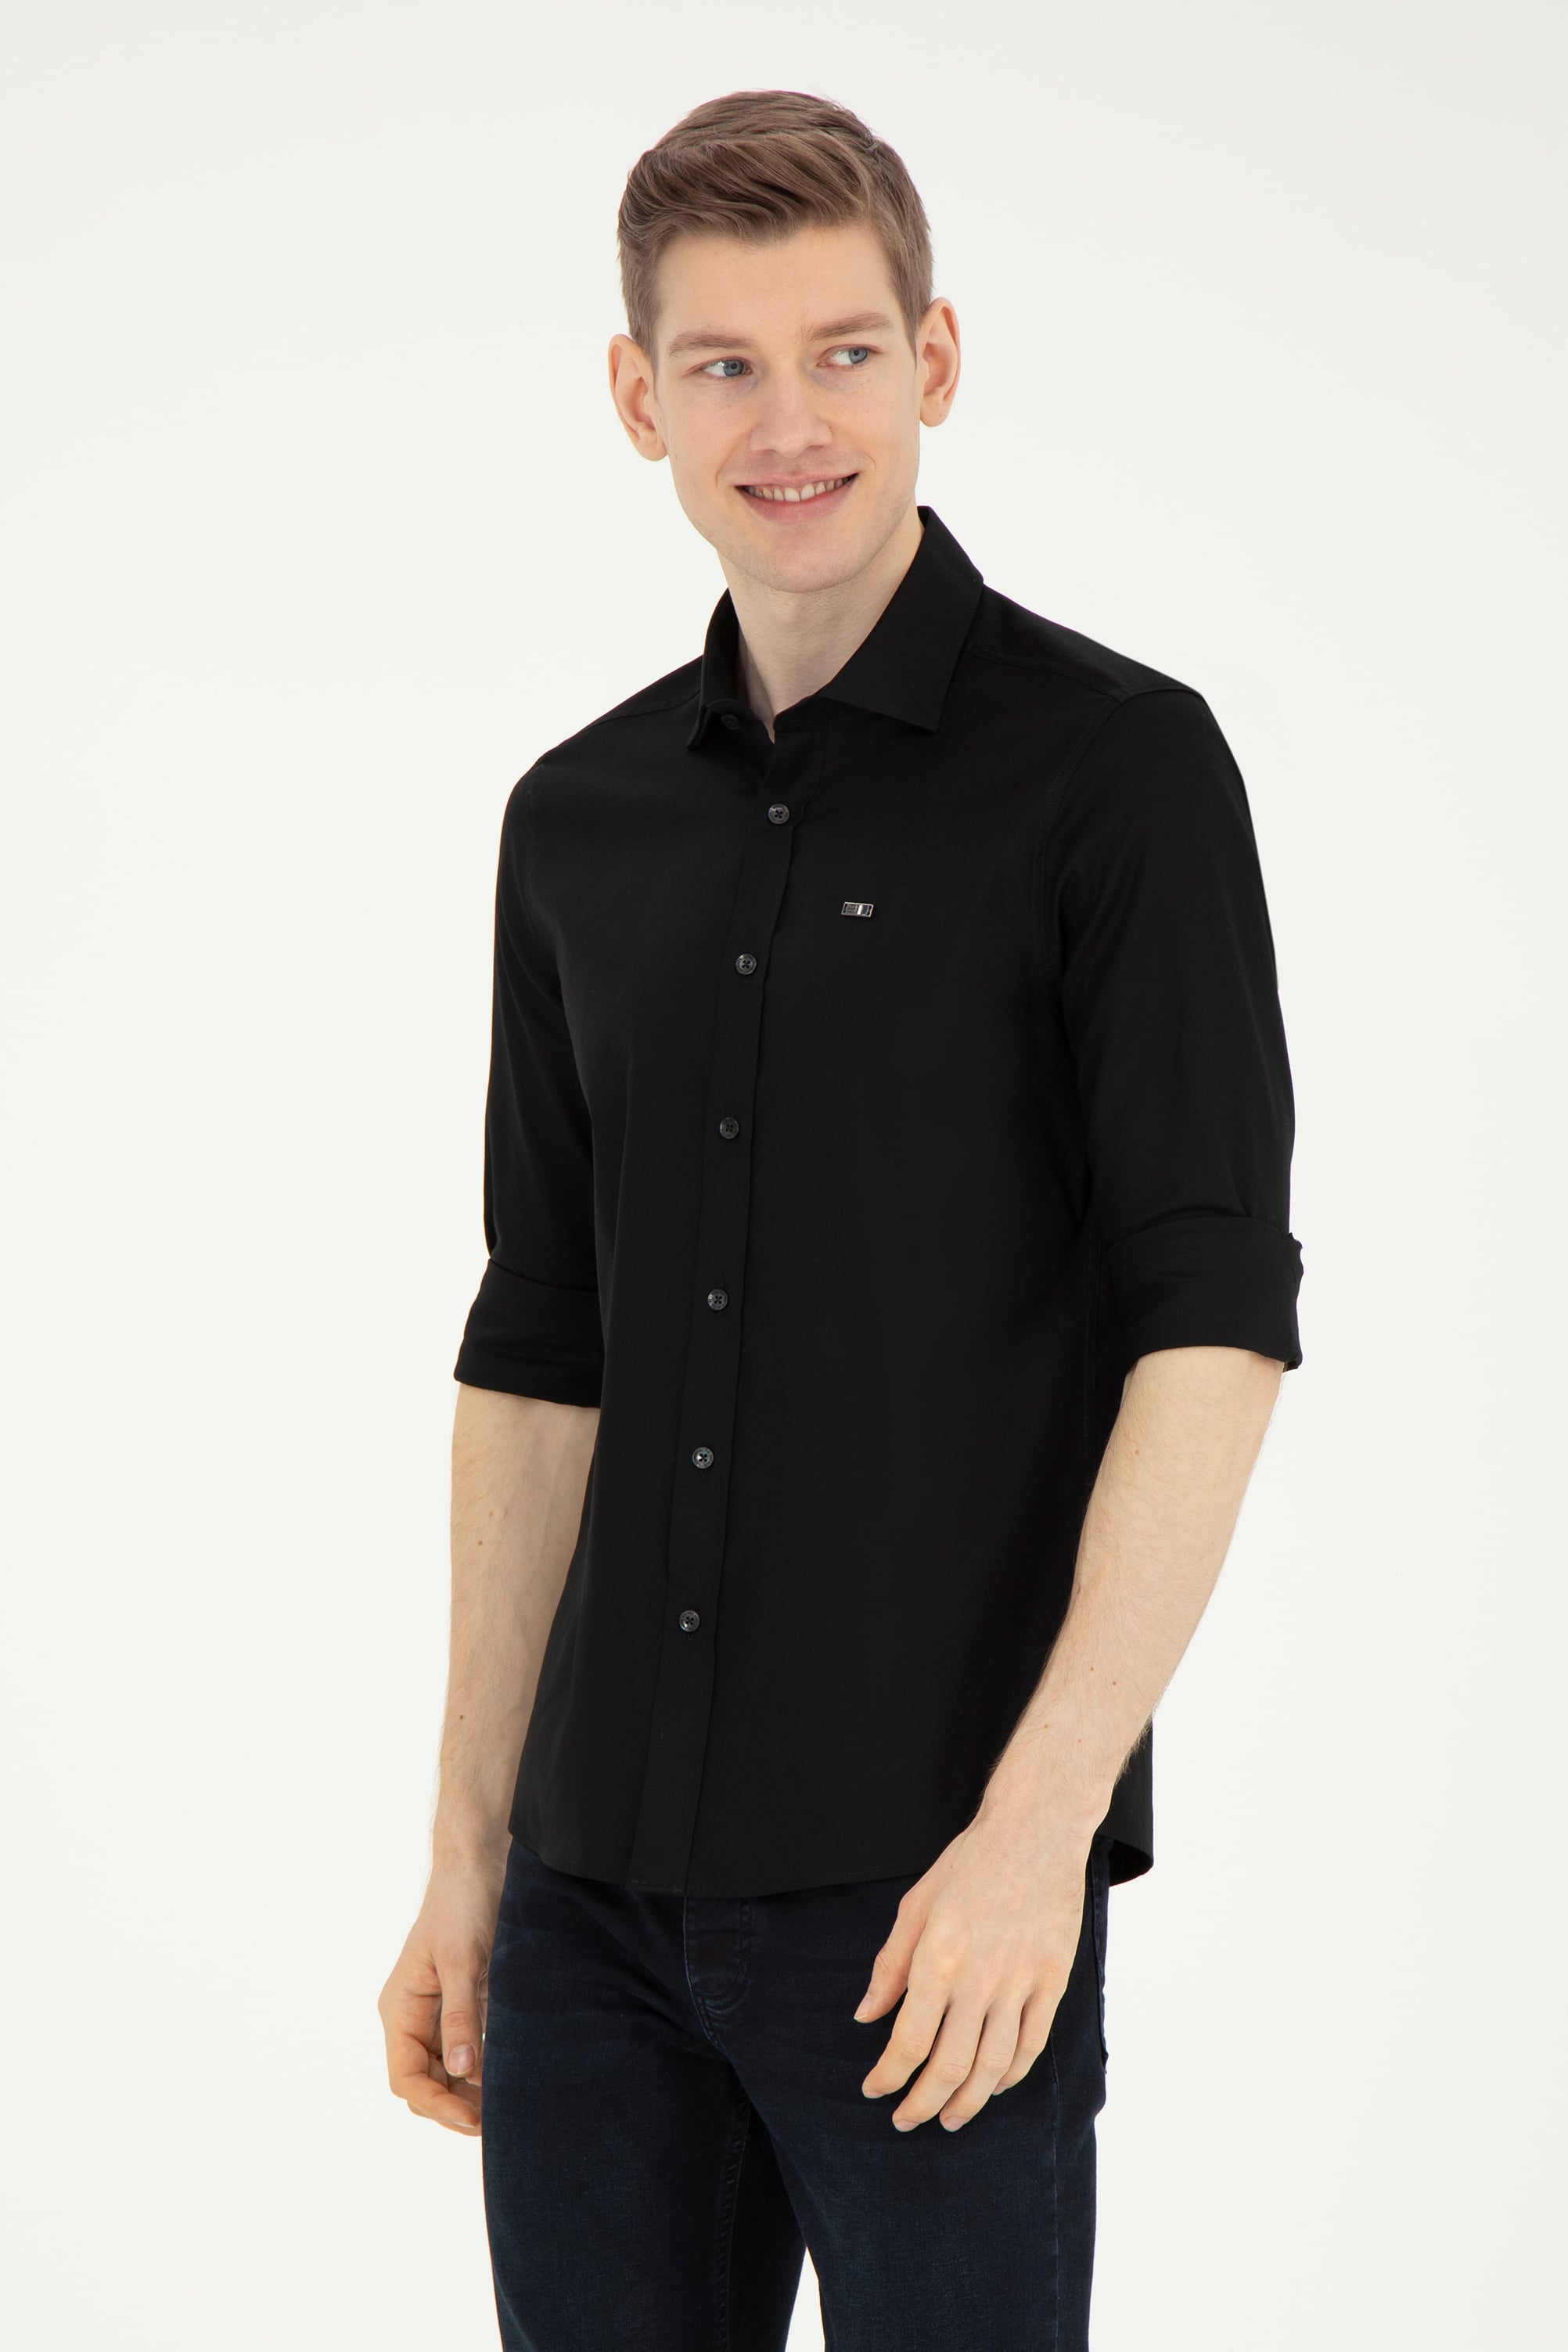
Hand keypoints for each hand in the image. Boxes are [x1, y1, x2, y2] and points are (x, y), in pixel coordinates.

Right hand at [378, 1850, 507, 2137]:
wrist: (480, 1861)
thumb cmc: (463, 1903)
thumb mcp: (463, 1960)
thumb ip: (461, 2017)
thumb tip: (464, 2073)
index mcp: (400, 2007)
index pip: (405, 2077)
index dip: (436, 2105)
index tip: (474, 2119)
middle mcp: (413, 2014)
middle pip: (423, 2082)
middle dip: (453, 2106)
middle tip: (495, 2121)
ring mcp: (437, 2010)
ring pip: (445, 2070)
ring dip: (468, 2092)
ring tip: (505, 2105)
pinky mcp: (462, 2002)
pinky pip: (465, 2048)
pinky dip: (482, 2067)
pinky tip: (508, 2074)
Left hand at [853, 1802, 1089, 2131]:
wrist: (1035, 1832)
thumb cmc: (969, 1863)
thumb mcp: (915, 1905)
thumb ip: (890, 1965)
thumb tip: (867, 2015)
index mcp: (938, 1960)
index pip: (908, 2042)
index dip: (889, 2076)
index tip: (875, 2089)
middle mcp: (979, 1980)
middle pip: (950, 2067)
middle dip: (923, 2104)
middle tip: (907, 2120)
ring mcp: (1021, 1984)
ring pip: (993, 2067)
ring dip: (967, 2102)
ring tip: (949, 2118)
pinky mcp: (1052, 1981)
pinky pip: (1032, 2044)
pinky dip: (1011, 2075)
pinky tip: (993, 2086)